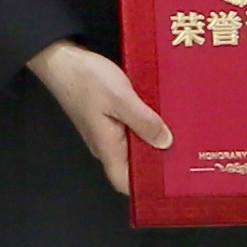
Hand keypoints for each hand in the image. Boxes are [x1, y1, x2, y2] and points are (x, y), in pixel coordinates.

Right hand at [28, 40, 171, 196]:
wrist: (60, 58)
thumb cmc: (85, 79)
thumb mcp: (120, 98)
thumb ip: (144, 122)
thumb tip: (166, 143)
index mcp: (107, 147)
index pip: (124, 183)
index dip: (145, 188)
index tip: (171, 180)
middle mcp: (105, 144)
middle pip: (133, 165)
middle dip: (157, 161)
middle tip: (186, 153)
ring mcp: (105, 130)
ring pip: (133, 146)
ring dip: (153, 140)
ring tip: (180, 134)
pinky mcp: (107, 117)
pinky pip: (130, 129)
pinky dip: (145, 125)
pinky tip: (161, 115)